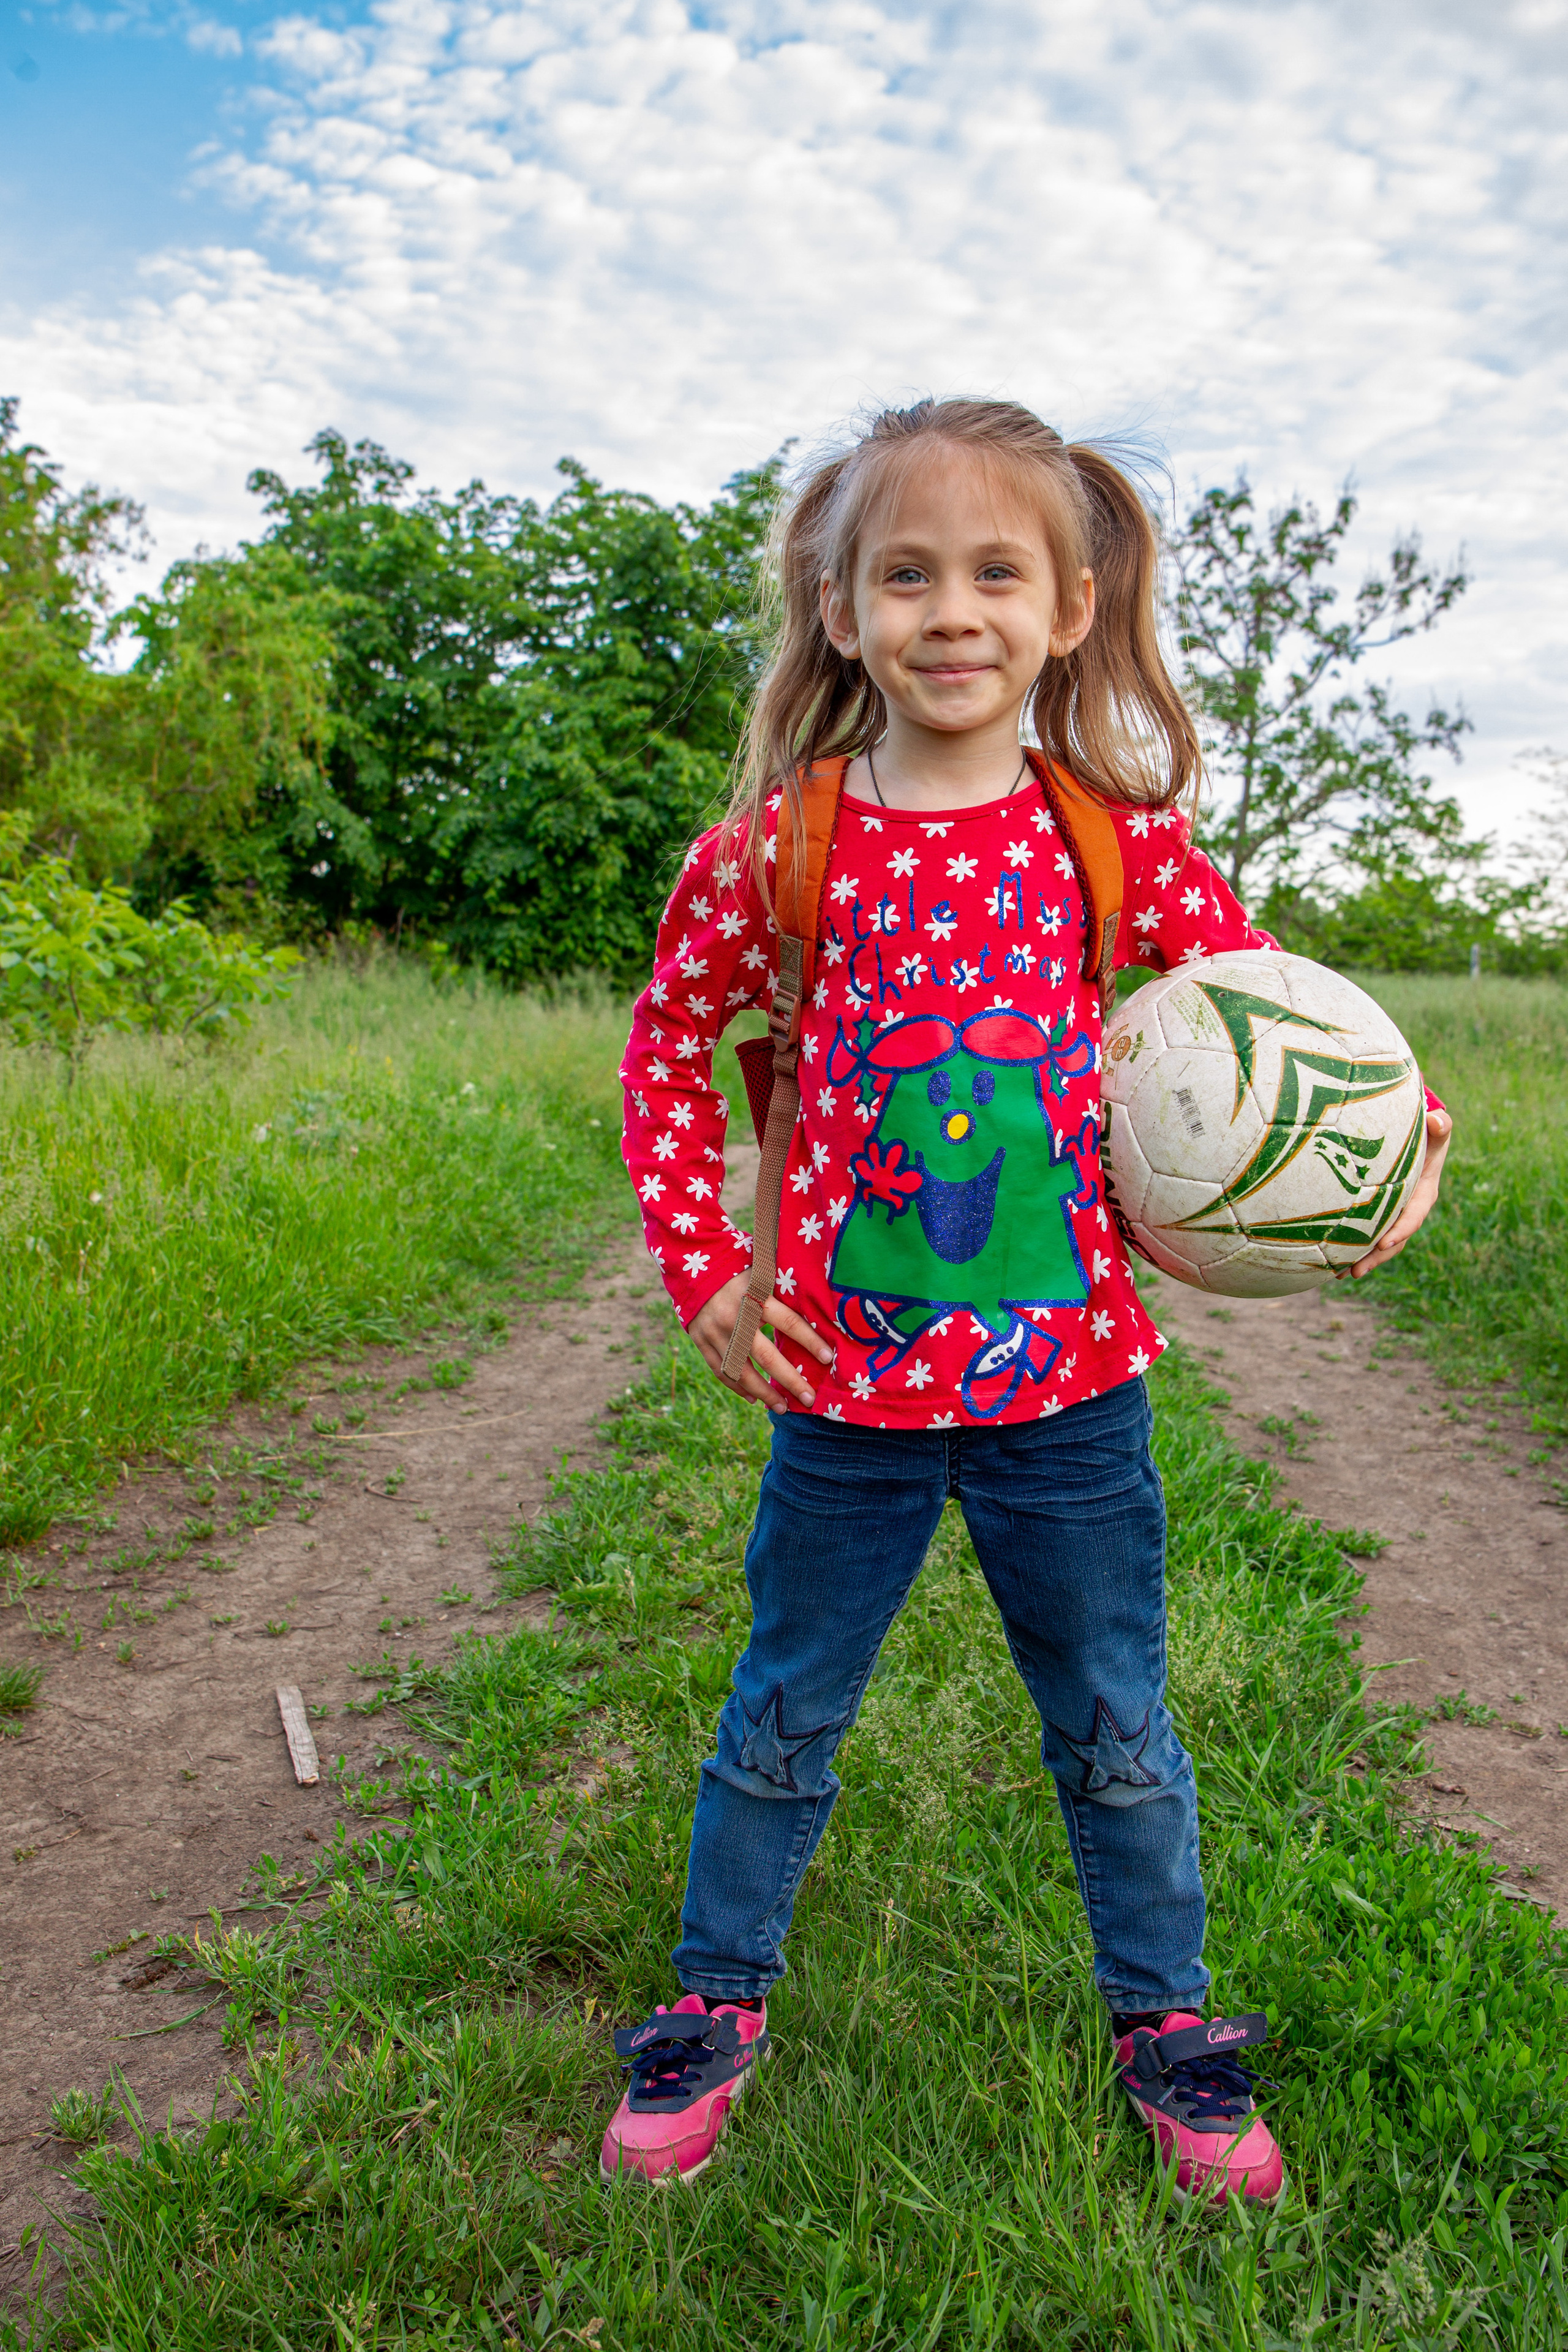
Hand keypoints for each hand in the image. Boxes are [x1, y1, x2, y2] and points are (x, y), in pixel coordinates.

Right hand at [687, 1272, 834, 1408]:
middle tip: (809, 1399)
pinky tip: (754, 1399)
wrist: (693, 1265)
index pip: (789, 1323)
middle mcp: (734, 1316)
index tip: (828, 1358)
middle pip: (767, 1356)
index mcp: (754, 1294)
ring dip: (764, 1393)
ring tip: (783, 1408)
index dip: (810, 1342)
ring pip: (741, 1371)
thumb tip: (819, 1311)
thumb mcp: (763, 1271)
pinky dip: (737, 1387)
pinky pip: (720, 1370)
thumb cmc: (739, 1267)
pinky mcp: (700, 1340)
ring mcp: (714, 1331)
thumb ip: (784, 1290)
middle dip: (790, 1380)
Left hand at [1341, 1106, 1452, 1280]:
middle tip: (1356, 1270)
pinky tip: (1330, 1263)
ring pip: (1379, 1243)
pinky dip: (1351, 1250)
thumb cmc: (1426, 1133)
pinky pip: (1366, 1235)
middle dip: (1376, 1257)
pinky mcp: (1379, 1215)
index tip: (1383, 1243)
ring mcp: (1394, 1215)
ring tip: (1339, 1275)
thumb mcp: (1438, 1129)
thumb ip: (1442, 1126)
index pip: (1413, 1216)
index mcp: (1424, 1193)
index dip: (1400, 1230)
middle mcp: (1409, 1209)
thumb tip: (1439, 1120)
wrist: (1416, 1139)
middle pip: (1394, 1239)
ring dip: (1361, 1260)